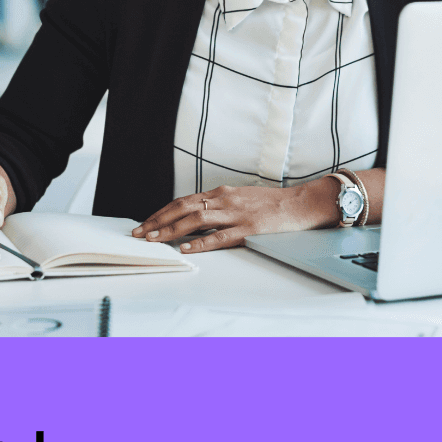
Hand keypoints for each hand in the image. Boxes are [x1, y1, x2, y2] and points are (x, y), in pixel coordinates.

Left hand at [130, 178, 343, 252]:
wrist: (303, 204)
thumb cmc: (272, 204)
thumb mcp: (241, 199)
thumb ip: (219, 206)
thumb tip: (194, 218)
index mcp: (222, 193)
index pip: (183, 201)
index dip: (161, 212)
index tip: (145, 223)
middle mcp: (225, 200)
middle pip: (183, 207)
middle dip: (158, 220)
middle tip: (139, 233)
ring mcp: (237, 214)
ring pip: (196, 219)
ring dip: (171, 229)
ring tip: (153, 239)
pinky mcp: (250, 229)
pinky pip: (220, 236)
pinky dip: (200, 242)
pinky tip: (185, 248)